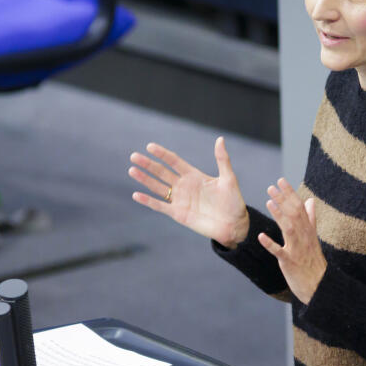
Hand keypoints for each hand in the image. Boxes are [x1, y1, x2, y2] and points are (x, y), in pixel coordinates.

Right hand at [130, 137, 249, 247]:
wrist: (234, 225)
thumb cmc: (234, 201)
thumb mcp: (229, 178)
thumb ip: (222, 159)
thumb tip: (220, 139)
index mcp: (194, 175)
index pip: (174, 161)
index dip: (162, 154)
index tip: (150, 147)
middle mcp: (184, 186)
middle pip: (162, 172)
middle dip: (148, 164)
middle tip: (134, 156)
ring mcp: (180, 200)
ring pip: (158, 187)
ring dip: (145, 179)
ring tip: (132, 170)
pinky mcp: (178, 214)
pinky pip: (160, 206)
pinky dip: (148, 201)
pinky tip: (136, 195)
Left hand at [259, 178, 326, 304]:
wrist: (319, 285)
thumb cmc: (313, 261)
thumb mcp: (313, 237)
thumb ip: (310, 219)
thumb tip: (310, 201)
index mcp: (308, 230)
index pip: (300, 207)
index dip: (290, 193)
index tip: (281, 181)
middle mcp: (304, 237)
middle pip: (294, 214)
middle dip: (283, 200)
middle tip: (271, 187)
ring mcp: (297, 249)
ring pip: (289, 229)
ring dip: (279, 215)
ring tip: (269, 202)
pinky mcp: (290, 262)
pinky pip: (279, 252)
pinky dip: (270, 244)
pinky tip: (260, 237)